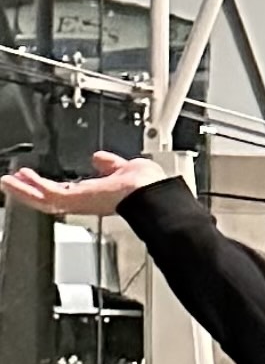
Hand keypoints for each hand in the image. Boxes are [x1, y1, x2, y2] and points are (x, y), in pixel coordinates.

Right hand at [1, 150, 169, 218]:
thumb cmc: (147, 185)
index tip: (36, 178)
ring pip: (42, 199)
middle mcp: (85, 202)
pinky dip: (27, 189)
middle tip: (14, 182)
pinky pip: (44, 196)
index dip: (50, 185)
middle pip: (50, 198)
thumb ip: (108, 165)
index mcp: (97, 194)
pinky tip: (14, 181)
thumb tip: (99, 159)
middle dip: (31, 189)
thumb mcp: (122, 168)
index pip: (67, 191)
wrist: (151, 194)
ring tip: (7, 182)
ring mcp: (78, 204)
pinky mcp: (72, 201)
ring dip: (23, 190)